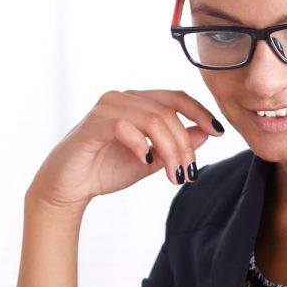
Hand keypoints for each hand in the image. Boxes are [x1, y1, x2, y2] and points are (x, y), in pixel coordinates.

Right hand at [28, 90, 223, 208]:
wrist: (68, 188)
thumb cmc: (104, 171)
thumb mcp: (149, 160)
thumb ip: (173, 146)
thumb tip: (204, 134)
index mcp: (137, 102)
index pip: (176, 98)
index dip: (200, 112)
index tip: (219, 132)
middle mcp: (122, 98)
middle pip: (167, 111)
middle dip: (183, 144)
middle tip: (188, 172)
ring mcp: (106, 108)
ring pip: (151, 119)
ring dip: (168, 148)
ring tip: (172, 175)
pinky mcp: (93, 124)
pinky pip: (125, 126)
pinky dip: (140, 144)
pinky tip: (146, 162)